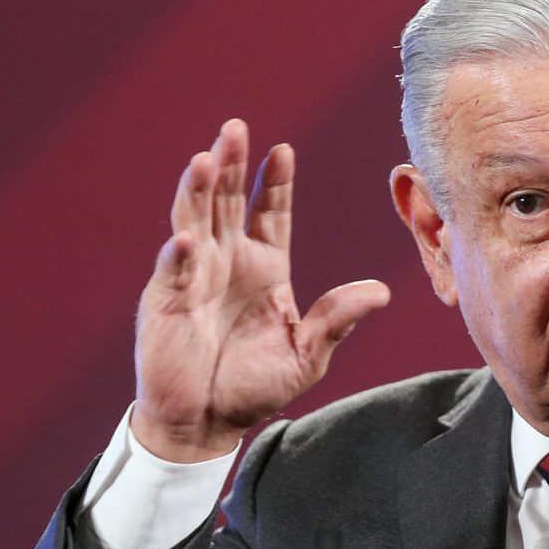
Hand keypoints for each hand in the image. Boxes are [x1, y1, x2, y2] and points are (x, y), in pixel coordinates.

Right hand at [132, 119, 390, 461]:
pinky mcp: (167, 301)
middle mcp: (227, 262)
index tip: (283, 150)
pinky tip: (188, 240)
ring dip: (198, 190)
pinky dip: (179, 254)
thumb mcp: (307, 354)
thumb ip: (338, 320)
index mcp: (265, 267)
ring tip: (206, 159)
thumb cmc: (256, 387)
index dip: (275, 181)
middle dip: (232, 164)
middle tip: (236, 127)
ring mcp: (193, 276)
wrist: (208, 421)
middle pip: (228, 201)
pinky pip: (174, 271)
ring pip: (194, 220)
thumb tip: (382, 292)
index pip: (270, 212)